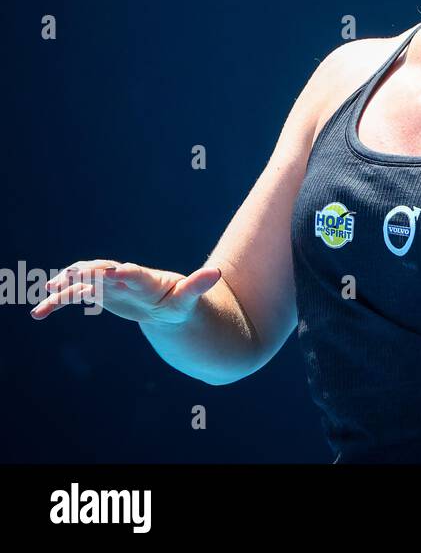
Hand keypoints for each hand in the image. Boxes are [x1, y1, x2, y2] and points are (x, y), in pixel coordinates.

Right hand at [29, 259, 222, 324]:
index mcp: (148, 281)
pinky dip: (59, 302)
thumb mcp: (189, 298)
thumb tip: (216, 272)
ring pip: (85, 282)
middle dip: (90, 274)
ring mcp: (110, 286)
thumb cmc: (179, 301)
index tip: (115, 272)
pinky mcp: (99, 294)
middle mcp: (125, 279)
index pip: (136, 274)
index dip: (126, 273)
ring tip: (51, 289)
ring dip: (68, 286)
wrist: (164, 304)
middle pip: (106, 273)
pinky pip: (75, 297)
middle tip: (71, 276)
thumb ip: (198, 285)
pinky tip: (39, 313)